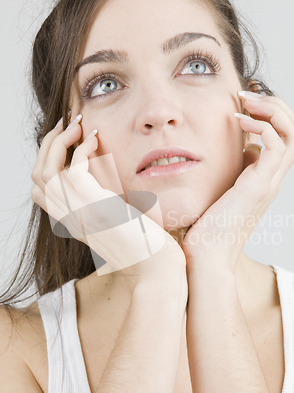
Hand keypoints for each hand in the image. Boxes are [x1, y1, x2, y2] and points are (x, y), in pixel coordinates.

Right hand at [31, 116, 185, 283]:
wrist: (155, 268)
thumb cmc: (143, 245)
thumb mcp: (114, 221)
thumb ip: (100, 203)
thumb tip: (102, 178)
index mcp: (70, 221)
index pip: (39, 188)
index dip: (47, 160)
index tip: (66, 140)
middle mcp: (68, 218)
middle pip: (38, 175)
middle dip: (50, 143)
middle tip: (70, 124)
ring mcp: (79, 213)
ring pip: (47, 169)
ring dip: (61, 140)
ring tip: (80, 126)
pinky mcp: (96, 205)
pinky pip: (76, 166)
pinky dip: (84, 148)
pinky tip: (98, 141)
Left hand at [182, 93, 293, 271]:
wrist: (207, 256)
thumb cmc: (208, 227)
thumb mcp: (224, 190)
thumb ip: (236, 171)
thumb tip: (241, 151)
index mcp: (266, 178)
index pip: (287, 136)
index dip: (273, 113)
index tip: (245, 103)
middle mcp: (273, 178)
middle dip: (276, 104)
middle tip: (247, 97)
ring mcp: (269, 182)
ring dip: (272, 109)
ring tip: (245, 103)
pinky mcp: (258, 186)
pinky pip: (274, 144)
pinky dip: (260, 126)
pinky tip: (237, 123)